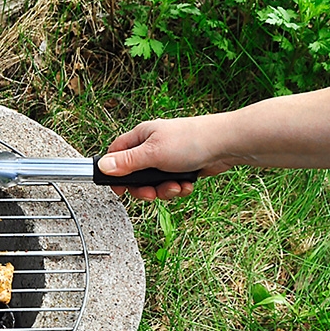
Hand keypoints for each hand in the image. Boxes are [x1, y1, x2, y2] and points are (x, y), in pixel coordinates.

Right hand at [98, 116, 232, 200]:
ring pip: (154, 182)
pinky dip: (177, 188)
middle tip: (151, 193)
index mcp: (141, 136)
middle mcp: (152, 146)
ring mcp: (167, 157)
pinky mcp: (181, 167)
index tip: (119, 189)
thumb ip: (126, 162)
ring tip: (175, 186)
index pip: (116, 154)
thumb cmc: (192, 140)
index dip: (114, 173)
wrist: (227, 144)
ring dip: (163, 190)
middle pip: (135, 174)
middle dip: (144, 188)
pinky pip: (170, 184)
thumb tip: (102, 166)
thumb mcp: (152, 154)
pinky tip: (186, 184)